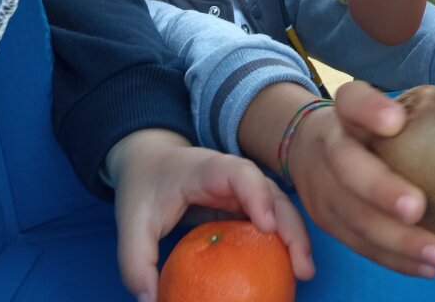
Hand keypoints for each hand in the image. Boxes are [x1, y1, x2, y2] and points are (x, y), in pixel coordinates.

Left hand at [108, 129, 313, 301]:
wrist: (151, 162)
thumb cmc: (145, 187)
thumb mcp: (131, 223)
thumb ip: (135, 263)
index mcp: (207, 169)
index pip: (239, 173)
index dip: (257, 195)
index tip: (267, 226)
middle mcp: (234, 176)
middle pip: (272, 194)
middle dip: (291, 226)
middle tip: (302, 266)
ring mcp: (244, 189)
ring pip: (279, 207)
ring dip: (295, 236)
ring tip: (303, 272)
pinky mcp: (246, 203)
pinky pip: (271, 219)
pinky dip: (283, 241)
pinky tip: (289, 268)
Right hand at [288, 81, 434, 276]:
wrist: (309, 148)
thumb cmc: (368, 127)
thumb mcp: (384, 105)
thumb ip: (424, 95)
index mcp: (344, 111)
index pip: (351, 100)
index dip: (370, 109)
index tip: (396, 121)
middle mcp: (328, 145)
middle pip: (347, 166)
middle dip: (379, 189)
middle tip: (418, 207)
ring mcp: (320, 187)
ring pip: (352, 215)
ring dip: (395, 239)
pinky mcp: (325, 220)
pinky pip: (358, 244)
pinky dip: (393, 259)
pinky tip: (426, 268)